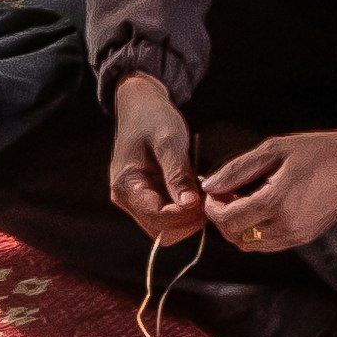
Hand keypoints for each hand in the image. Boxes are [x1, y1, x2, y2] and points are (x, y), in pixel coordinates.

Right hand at [102, 75, 206, 240]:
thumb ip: (177, 174)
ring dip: (188, 217)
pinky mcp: (147, 199)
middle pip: (161, 230)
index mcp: (126, 186)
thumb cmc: (153, 118)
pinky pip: (168, 216)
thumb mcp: (169, 141)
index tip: (207, 200)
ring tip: (204, 194)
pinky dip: (185, 210)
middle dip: (188, 220)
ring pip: (166, 228)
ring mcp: (136, 201)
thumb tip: (189, 205)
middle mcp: (126, 199)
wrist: (142, 107)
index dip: (185, 215)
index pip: (157, 218)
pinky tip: (196, 192)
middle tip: (210, 199)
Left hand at [199, 118, 336, 258]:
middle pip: (236, 237)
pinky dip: (255, 231)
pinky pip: (268, 244)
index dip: (213, 207)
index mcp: (276, 203)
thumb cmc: (319, 151)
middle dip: (223, 218)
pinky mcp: (305, 237)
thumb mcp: (273, 150)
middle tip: (226, 194)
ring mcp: (297, 236)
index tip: (215, 190)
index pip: (228, 220)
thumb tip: (209, 186)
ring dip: (239, 227)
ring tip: (244, 199)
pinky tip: (261, 207)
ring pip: (250, 245)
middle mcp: (286, 226)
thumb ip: (237, 169)